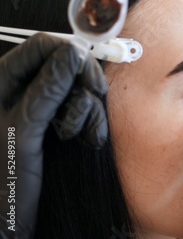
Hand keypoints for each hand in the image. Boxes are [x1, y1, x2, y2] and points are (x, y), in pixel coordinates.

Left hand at [0, 33, 107, 237]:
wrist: (6, 218)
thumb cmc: (2, 179)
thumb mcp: (24, 130)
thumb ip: (47, 89)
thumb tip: (72, 52)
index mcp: (0, 81)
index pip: (42, 46)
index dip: (71, 55)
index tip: (91, 81)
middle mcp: (19, 89)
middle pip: (65, 65)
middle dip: (82, 88)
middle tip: (90, 105)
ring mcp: (38, 106)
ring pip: (76, 90)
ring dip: (86, 112)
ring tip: (78, 136)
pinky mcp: (52, 122)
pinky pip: (80, 110)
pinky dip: (89, 123)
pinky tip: (87, 140)